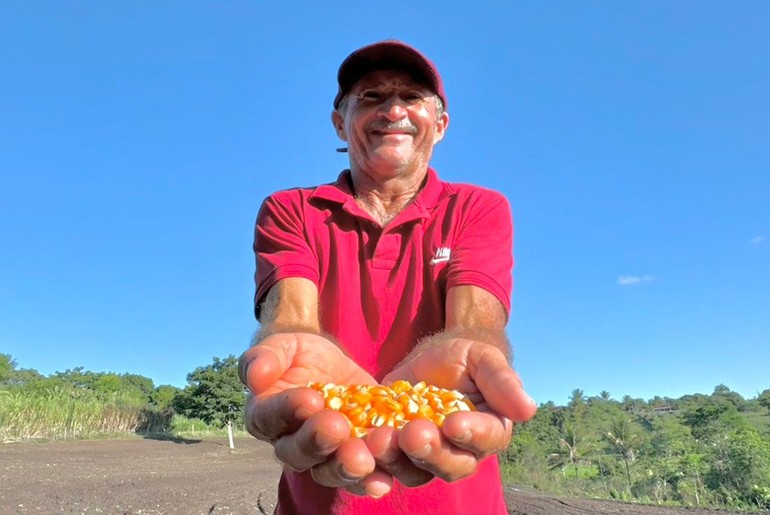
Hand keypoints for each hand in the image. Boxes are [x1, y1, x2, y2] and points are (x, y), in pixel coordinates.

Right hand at [239, 333, 392, 495]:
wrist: (334, 366)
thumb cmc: (302, 356)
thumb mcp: (285, 345)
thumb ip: (267, 355)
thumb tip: (255, 376)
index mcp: (266, 415)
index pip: (270, 417)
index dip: (288, 410)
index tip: (309, 398)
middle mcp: (291, 444)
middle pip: (298, 454)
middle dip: (317, 441)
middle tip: (336, 425)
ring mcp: (324, 456)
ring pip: (328, 472)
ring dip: (344, 467)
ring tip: (362, 456)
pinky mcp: (355, 458)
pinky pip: (360, 478)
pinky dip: (372, 480)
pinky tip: (382, 478)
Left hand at [370, 338, 536, 485]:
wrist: (433, 357)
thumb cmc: (466, 357)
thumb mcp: (484, 358)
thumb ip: (502, 381)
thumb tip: (528, 409)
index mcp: (490, 429)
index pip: (486, 440)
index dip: (472, 434)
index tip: (454, 422)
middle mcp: (462, 451)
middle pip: (452, 466)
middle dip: (432, 452)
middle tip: (412, 433)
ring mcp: (428, 456)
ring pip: (416, 472)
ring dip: (399, 459)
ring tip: (382, 436)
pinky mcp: (397, 451)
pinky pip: (386, 464)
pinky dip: (374, 457)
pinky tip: (362, 440)